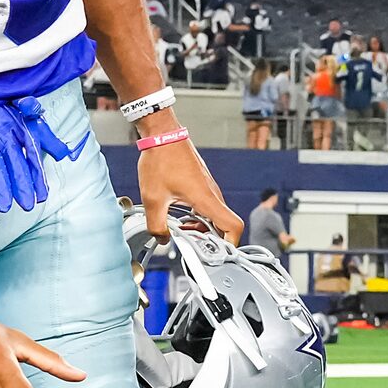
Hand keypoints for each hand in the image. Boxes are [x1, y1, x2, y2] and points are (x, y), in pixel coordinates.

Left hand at [137, 123, 239, 240]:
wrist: (162, 135)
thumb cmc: (161, 159)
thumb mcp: (153, 199)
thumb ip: (157, 225)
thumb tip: (162, 238)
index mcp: (206, 199)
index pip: (234, 226)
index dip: (229, 244)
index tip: (214, 252)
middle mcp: (212, 194)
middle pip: (224, 226)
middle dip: (210, 239)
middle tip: (190, 243)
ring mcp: (209, 189)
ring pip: (215, 217)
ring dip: (202, 228)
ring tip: (182, 230)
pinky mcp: (202, 185)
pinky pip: (208, 207)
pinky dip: (198, 217)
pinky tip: (180, 217)